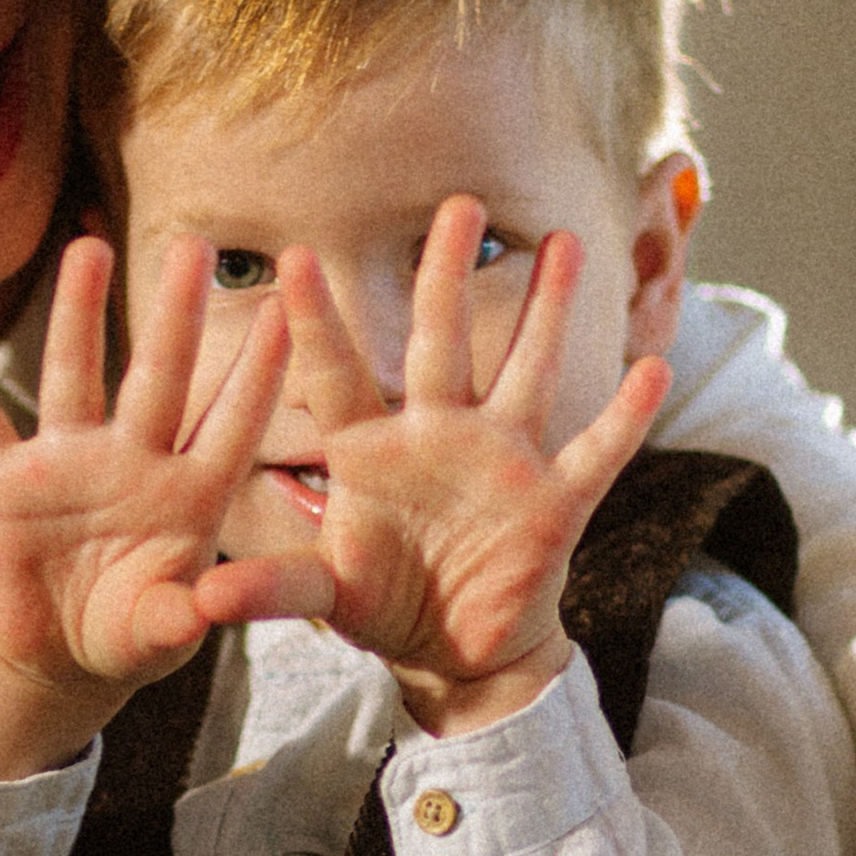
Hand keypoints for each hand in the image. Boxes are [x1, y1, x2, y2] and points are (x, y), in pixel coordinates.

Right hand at [0, 233, 289, 789]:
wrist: (60, 653)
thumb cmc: (130, 632)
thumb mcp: (161, 633)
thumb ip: (181, 619)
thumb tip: (204, 609)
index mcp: (188, 493)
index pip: (230, 423)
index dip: (256, 373)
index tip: (287, 313)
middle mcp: (131, 460)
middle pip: (158, 376)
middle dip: (177, 314)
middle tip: (194, 247)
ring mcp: (65, 463)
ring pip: (75, 375)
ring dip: (78, 315)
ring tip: (90, 250)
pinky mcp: (2, 483)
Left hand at [275, 201, 668, 732]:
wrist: (456, 652)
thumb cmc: (384, 605)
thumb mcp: (324, 598)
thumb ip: (273, 587)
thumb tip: (203, 601)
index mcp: (370, 451)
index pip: (337, 373)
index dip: (317, 321)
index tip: (294, 258)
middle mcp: (437, 436)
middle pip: (442, 341)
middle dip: (448, 274)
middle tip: (458, 204)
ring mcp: (500, 461)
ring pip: (526, 370)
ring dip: (547, 311)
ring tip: (565, 241)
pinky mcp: (553, 502)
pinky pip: (595, 451)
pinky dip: (625, 417)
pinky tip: (652, 367)